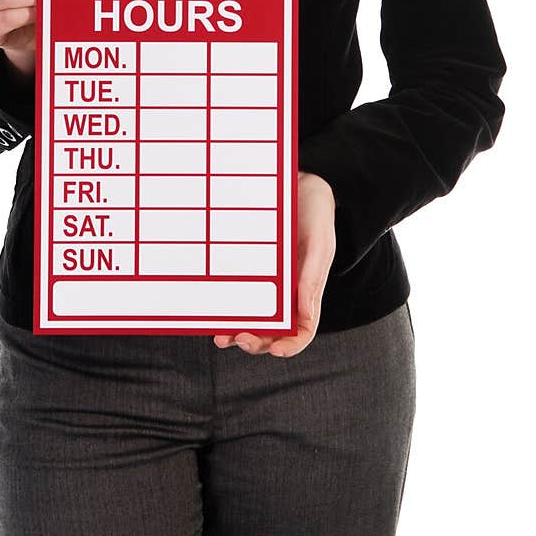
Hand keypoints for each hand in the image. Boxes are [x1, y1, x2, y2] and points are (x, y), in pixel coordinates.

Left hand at [213, 171, 335, 357]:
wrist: (301, 185)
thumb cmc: (316, 216)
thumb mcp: (320, 245)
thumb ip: (312, 280)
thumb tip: (303, 318)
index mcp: (307, 293)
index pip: (302, 331)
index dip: (290, 346)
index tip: (276, 350)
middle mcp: (286, 294)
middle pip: (272, 331)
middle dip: (256, 342)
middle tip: (239, 338)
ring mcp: (267, 283)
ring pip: (251, 318)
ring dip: (237, 332)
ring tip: (221, 336)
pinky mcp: (250, 269)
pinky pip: (238, 294)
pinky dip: (227, 308)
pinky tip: (214, 312)